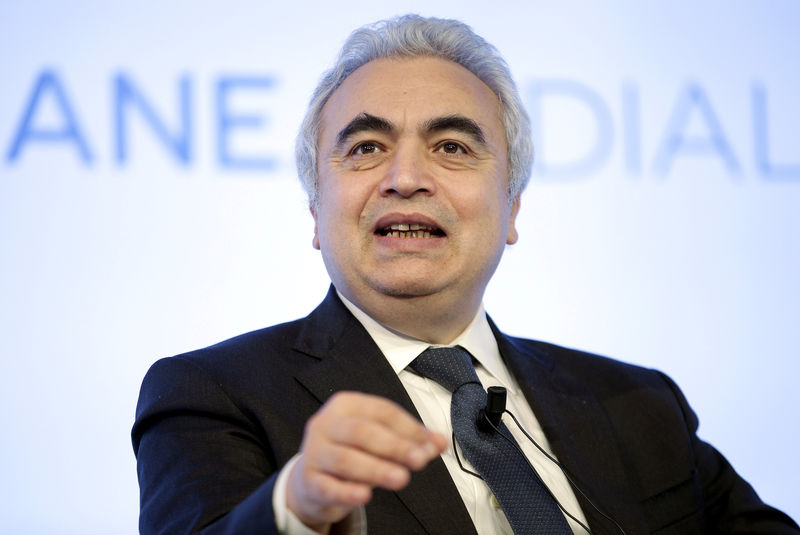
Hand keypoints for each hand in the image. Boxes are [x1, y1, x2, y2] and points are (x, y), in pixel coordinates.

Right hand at [286, 391, 446, 532]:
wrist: (312, 477)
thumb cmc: (350, 450)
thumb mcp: (378, 438)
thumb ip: (409, 438)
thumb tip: (439, 442)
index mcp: (345, 405)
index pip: (381, 411)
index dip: (408, 427)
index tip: (428, 444)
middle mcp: (326, 424)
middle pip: (362, 432)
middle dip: (395, 446)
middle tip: (419, 460)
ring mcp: (314, 452)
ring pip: (346, 459)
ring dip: (376, 469)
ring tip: (401, 479)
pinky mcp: (309, 481)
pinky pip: (328, 487)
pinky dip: (348, 492)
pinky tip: (366, 495)